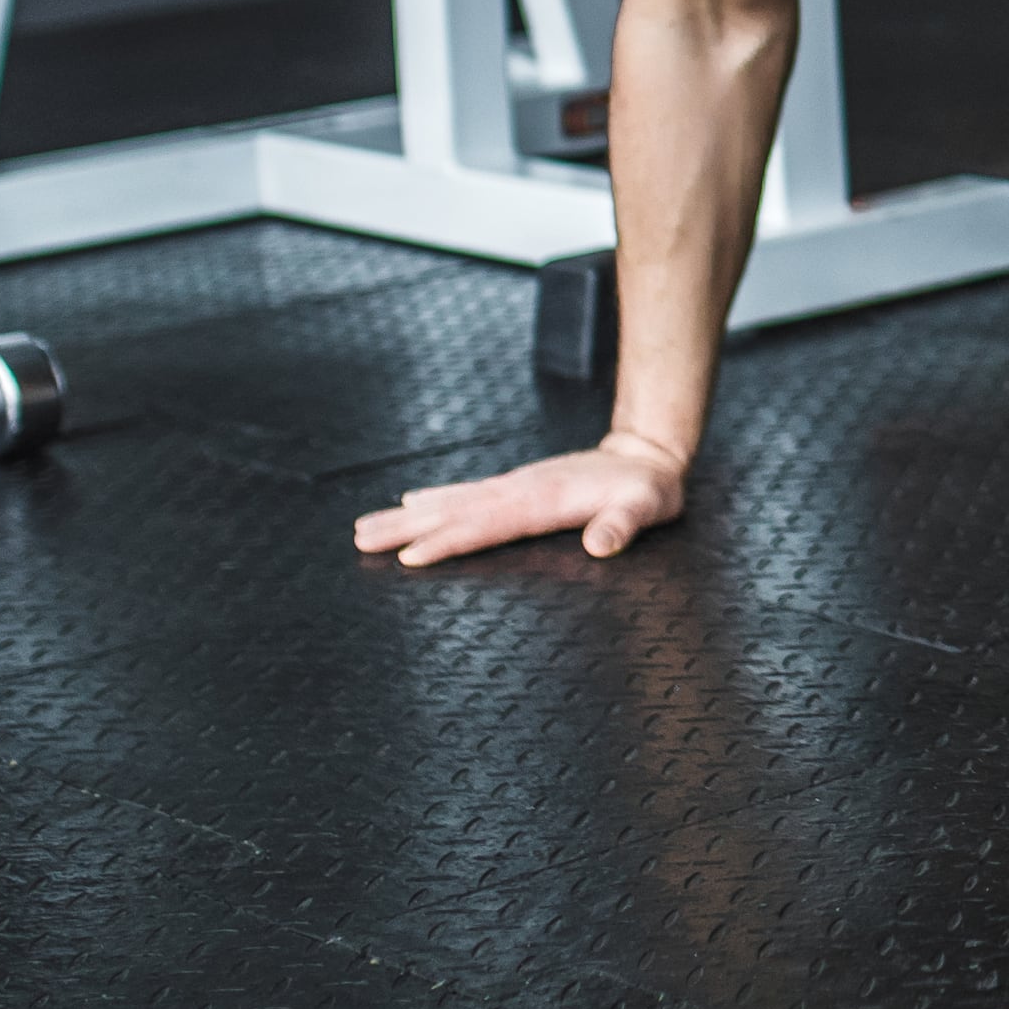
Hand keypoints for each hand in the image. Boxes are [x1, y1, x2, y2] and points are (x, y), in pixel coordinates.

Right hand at [350, 433, 687, 568]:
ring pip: (452, 502)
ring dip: (409, 515)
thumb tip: (602, 545)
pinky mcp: (517, 487)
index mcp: (543, 501)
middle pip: (454, 511)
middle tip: (359, 538)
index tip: (410, 555)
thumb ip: (624, 525)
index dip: (449, 541)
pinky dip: (437, 500)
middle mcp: (520, 490)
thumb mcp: (648, 507)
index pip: (487, 525)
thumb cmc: (648, 488)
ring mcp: (515, 486)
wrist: (648, 453)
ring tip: (366, 526)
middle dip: (406, 527)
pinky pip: (467, 495)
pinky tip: (413, 504)